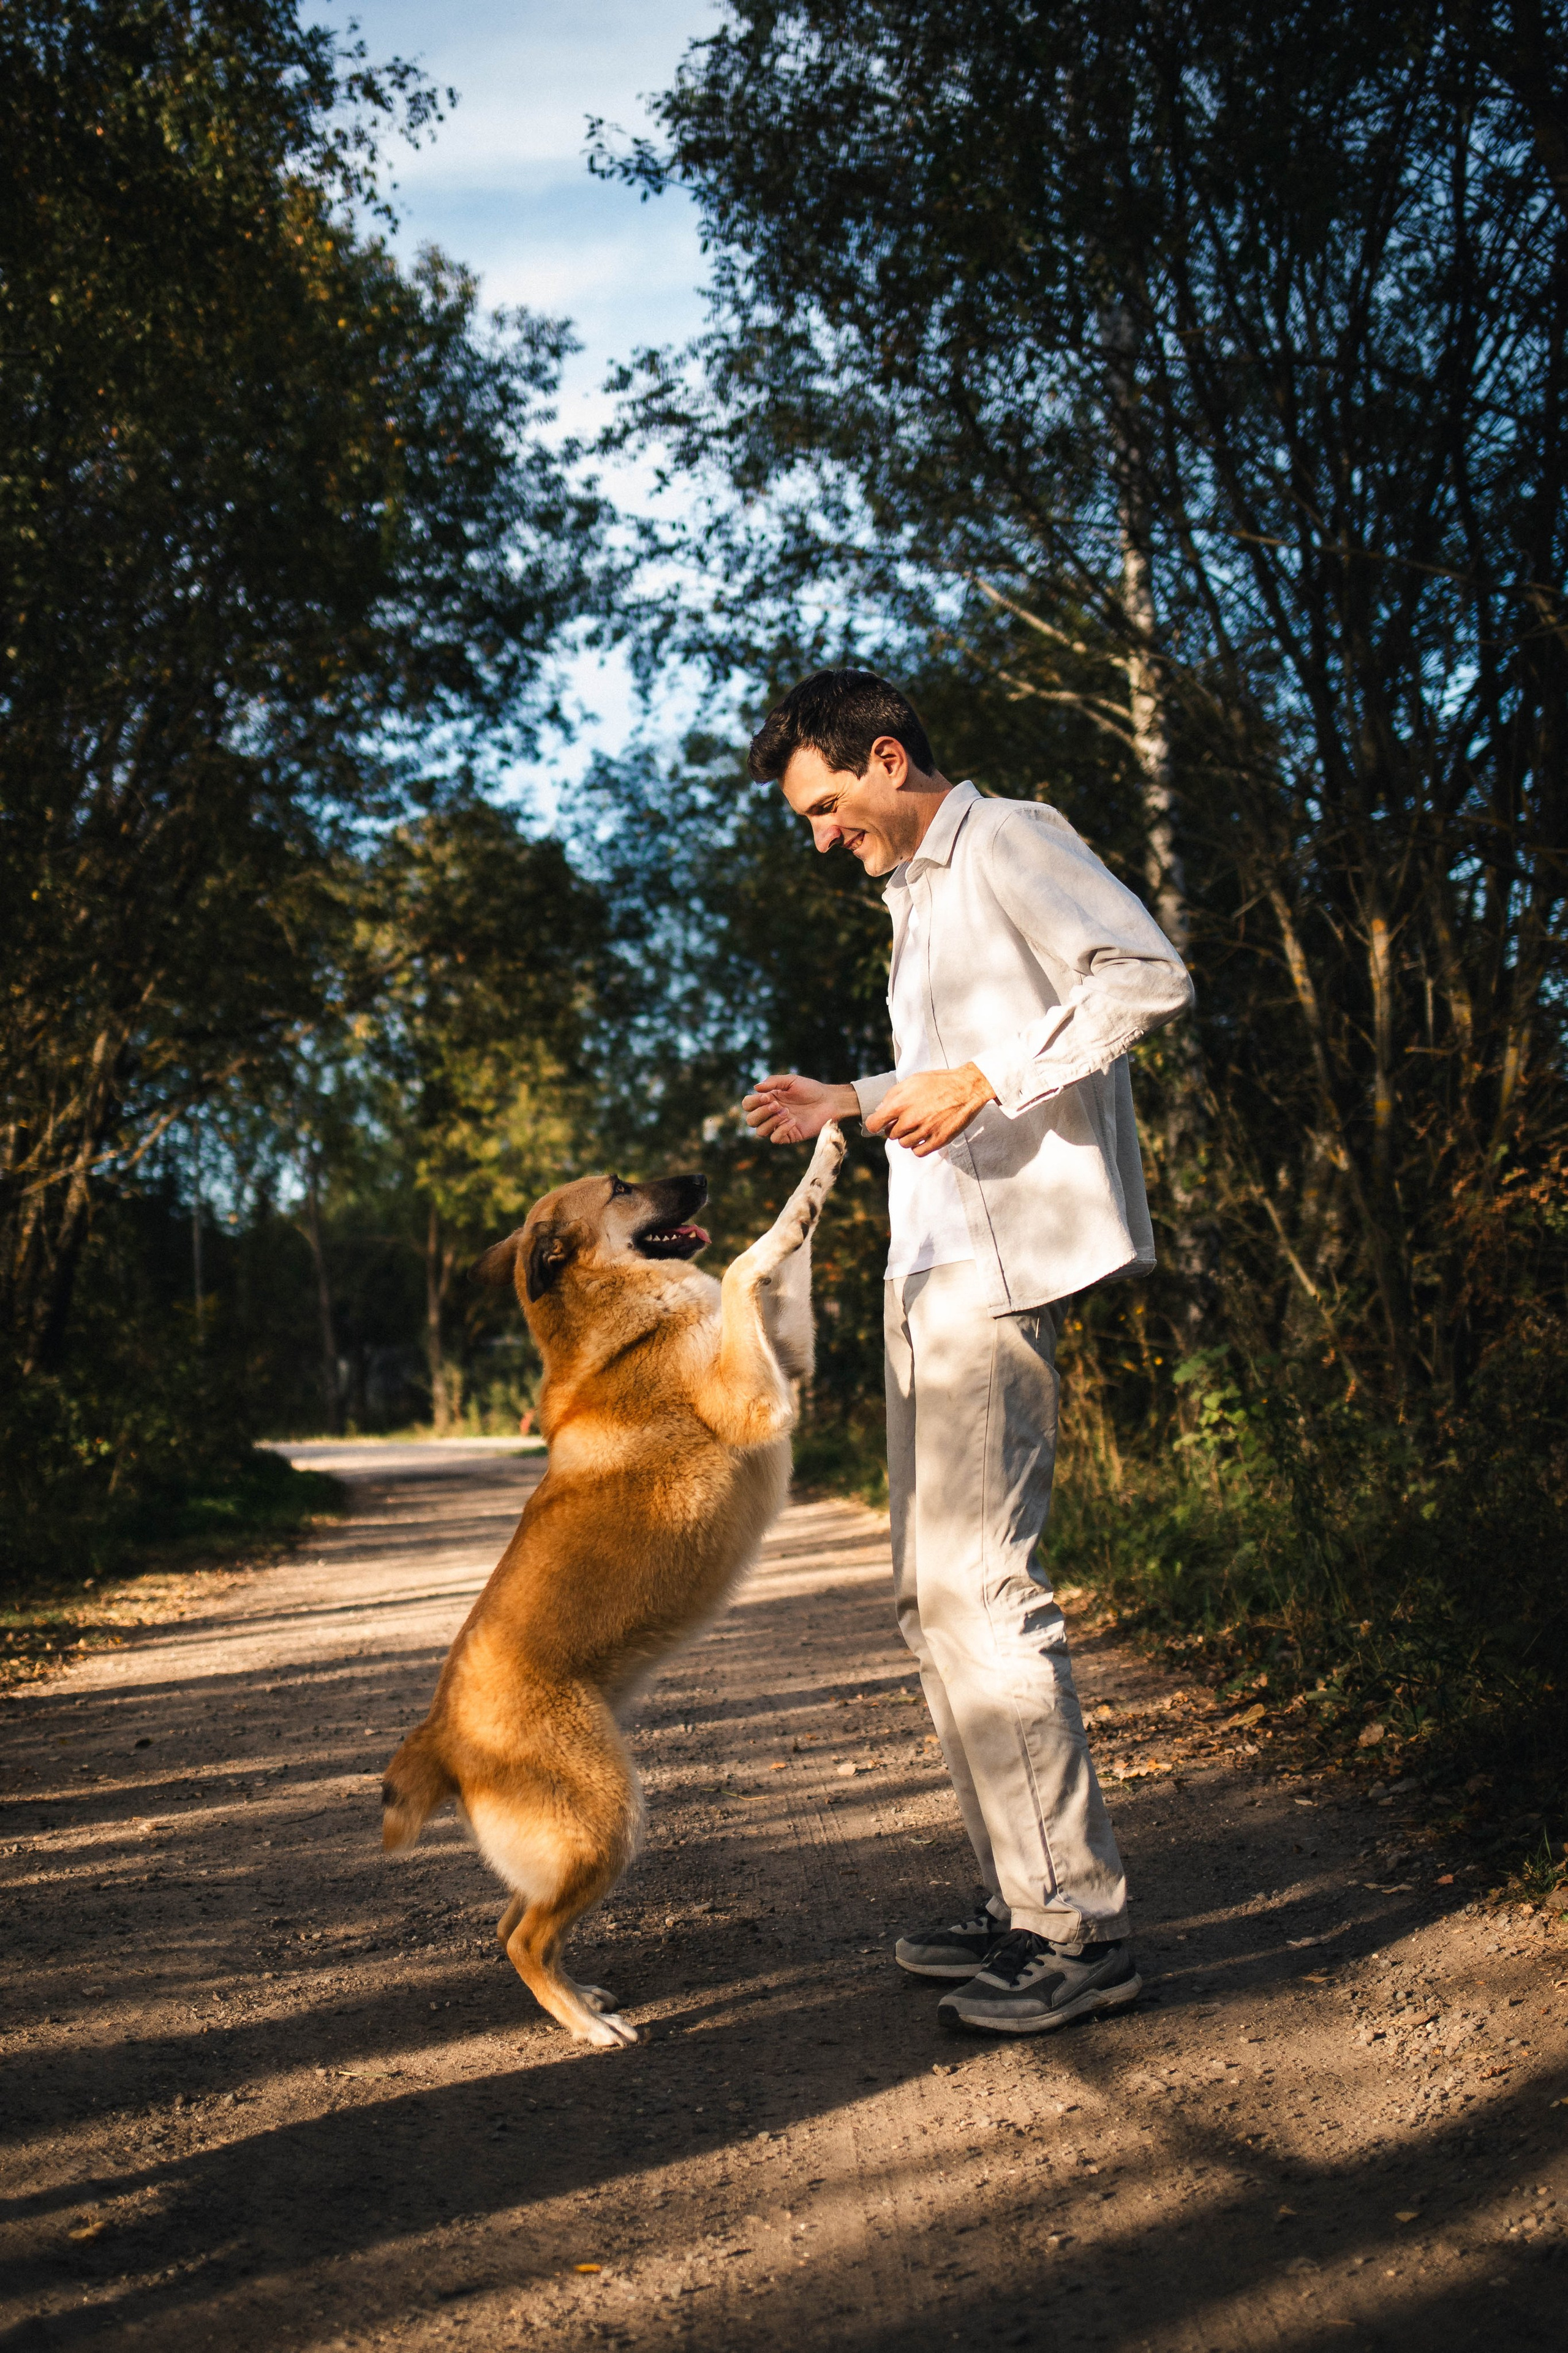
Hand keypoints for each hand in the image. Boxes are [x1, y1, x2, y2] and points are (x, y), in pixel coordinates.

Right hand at [742, 1073, 859, 1143]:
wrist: (829, 1101)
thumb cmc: (810, 1089)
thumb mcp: (791, 1080)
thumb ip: (773, 1082)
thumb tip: (755, 1088)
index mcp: (768, 1100)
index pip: (748, 1105)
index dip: (753, 1102)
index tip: (768, 1096)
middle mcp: (771, 1114)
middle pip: (751, 1120)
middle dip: (761, 1113)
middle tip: (777, 1105)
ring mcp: (779, 1126)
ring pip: (760, 1132)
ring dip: (770, 1121)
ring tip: (787, 1112)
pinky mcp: (789, 1135)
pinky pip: (775, 1139)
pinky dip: (781, 1130)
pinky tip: (793, 1121)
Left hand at [864, 1063, 995, 1155]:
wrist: (967, 1087)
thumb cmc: (939, 1082)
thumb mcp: (912, 1081)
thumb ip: (892, 1095)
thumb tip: (879, 1109)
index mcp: (900, 1103)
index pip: (874, 1124)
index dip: (876, 1123)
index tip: (882, 1122)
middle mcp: (910, 1119)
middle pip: (891, 1135)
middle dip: (896, 1128)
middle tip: (907, 1119)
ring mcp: (924, 1131)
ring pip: (904, 1144)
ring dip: (907, 1137)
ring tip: (918, 1126)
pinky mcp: (938, 1140)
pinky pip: (918, 1152)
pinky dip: (918, 1146)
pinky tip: (923, 1136)